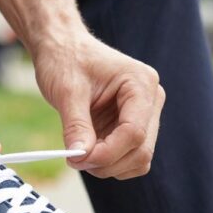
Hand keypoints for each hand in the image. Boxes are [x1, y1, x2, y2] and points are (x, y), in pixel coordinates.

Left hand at [33, 32, 164, 179]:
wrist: (63, 46)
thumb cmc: (65, 59)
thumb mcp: (66, 91)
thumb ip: (76, 125)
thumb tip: (81, 156)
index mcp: (140, 83)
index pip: (134, 132)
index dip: (107, 153)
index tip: (77, 159)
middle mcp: (150, 98)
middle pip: (141, 149)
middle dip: (107, 162)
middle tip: (74, 160)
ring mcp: (144, 114)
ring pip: (139, 158)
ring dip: (109, 166)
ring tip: (79, 153)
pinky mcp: (132, 124)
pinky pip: (130, 156)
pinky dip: (109, 161)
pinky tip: (87, 149)